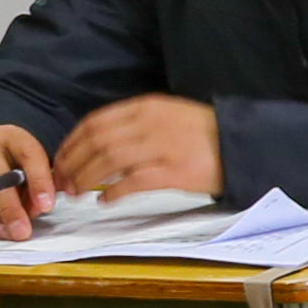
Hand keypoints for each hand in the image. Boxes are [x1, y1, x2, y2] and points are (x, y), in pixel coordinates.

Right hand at [0, 123, 55, 236]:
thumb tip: (38, 209)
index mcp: (12, 136)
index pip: (28, 154)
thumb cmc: (11, 164)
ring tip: (3, 234)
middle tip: (21, 232)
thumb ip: (39, 186)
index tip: (46, 207)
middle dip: (9, 208)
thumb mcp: (31, 167)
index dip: (39, 181)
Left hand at [54, 94, 222, 202]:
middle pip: (96, 142)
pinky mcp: (175, 172)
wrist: (245, 145)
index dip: (71, 143)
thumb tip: (102, 143)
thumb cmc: (207, 134)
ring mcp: (162, 147)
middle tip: (63, 181)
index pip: (95, 123)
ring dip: (86, 178)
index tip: (61, 159)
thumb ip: (137, 124)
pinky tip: (105, 200)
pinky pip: (133, 182)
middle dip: (72, 163)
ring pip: (108, 161)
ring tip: (78, 192)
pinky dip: (113, 192)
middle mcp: (150, 124)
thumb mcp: (169, 115)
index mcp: (147, 107)